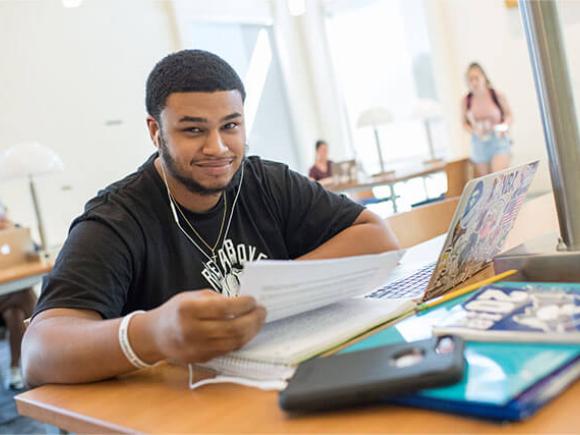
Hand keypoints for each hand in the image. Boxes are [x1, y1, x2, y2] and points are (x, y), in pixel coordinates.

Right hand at [148, 290, 265, 363]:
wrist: (154, 335)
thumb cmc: (175, 311)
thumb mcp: (192, 296)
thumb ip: (217, 299)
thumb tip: (243, 303)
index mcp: (188, 310)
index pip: (224, 308)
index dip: (243, 304)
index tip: (253, 300)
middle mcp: (192, 330)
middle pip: (232, 328)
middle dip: (253, 319)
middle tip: (262, 311)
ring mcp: (197, 348)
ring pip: (233, 342)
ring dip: (251, 332)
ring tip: (258, 321)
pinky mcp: (201, 358)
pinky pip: (228, 350)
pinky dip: (240, 340)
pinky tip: (246, 331)